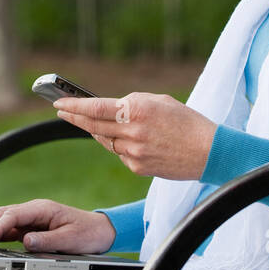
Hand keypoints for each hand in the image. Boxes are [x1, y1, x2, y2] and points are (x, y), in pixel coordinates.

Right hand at [0, 199, 115, 254]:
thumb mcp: (70, 239)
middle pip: (1, 216)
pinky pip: (9, 230)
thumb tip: (26, 242)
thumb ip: (47, 240)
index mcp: (42, 209)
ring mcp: (32, 219)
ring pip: (2, 222)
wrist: (102, 231)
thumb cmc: (89, 233)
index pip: (11, 216)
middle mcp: (34, 211)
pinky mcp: (32, 228)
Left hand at [52, 91, 216, 179]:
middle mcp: (132, 131)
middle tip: (62, 112)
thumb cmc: (187, 121)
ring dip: (99, 132)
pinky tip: (130, 141)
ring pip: (106, 141)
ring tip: (95, 123)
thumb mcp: (159, 101)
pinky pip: (120, 154)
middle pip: (93, 126)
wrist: (208, 151)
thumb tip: (112, 108)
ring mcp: (133, 152)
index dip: (74, 106)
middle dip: (75, 118)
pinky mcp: (138, 167)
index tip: (60, 103)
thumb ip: (132, 103)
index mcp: (137, 110)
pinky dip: (120, 146)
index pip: (96, 108)